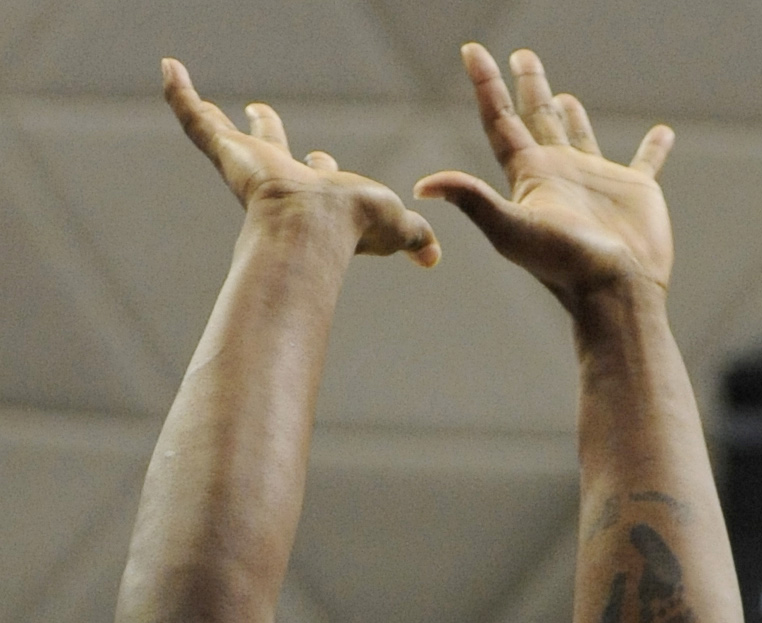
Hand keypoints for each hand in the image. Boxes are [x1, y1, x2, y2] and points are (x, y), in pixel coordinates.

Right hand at [163, 61, 438, 263]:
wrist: (314, 228)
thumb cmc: (354, 228)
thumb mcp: (396, 225)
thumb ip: (416, 237)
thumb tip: (435, 259)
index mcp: (316, 191)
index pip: (316, 170)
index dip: (322, 164)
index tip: (322, 156)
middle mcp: (279, 175)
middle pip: (269, 145)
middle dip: (266, 131)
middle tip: (259, 111)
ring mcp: (249, 164)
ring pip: (220, 131)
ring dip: (203, 108)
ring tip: (184, 82)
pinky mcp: (227, 151)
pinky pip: (194, 117)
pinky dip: (180, 94)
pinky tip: (168, 67)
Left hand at [416, 45, 673, 312]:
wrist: (616, 293)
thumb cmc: (565, 266)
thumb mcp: (511, 230)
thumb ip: (471, 200)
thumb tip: (422, 187)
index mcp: (531, 176)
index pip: (501, 122)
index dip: (485, 86)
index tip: (472, 51)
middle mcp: (561, 174)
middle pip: (538, 120)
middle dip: (529, 87)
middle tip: (522, 56)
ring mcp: (599, 183)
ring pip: (581, 138)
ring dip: (572, 116)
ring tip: (565, 96)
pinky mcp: (637, 194)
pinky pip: (646, 162)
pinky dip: (654, 148)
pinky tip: (663, 133)